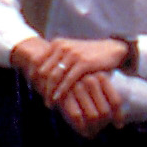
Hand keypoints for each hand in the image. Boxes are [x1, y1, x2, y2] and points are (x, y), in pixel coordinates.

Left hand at [15, 35, 131, 135]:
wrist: (113, 49)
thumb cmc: (90, 54)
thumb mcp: (71, 53)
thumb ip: (57, 60)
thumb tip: (39, 73)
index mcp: (57, 43)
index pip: (37, 61)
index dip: (33, 76)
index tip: (33, 88)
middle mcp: (63, 47)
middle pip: (43, 70)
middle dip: (40, 86)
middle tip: (41, 98)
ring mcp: (73, 54)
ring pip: (54, 76)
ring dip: (49, 91)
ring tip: (48, 102)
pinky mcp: (84, 63)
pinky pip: (68, 80)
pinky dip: (61, 91)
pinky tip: (58, 99)